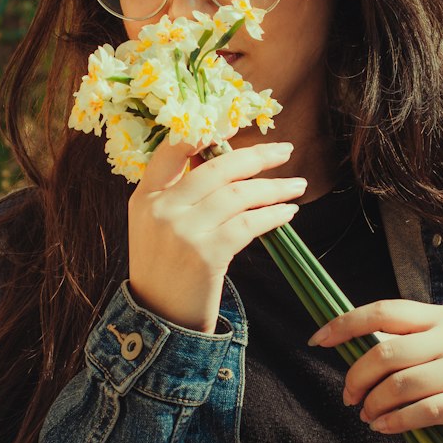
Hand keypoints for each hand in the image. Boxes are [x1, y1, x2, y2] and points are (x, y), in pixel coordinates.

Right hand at [127, 136, 305, 333]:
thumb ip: (179, 193)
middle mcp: (161, 208)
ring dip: (274, 188)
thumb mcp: (156, 224)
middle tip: (284, 151)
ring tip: (297, 185)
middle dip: (256, 157)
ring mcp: (183, 230)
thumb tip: (225, 161)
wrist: (160, 318)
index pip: (172, 150)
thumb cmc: (166, 268)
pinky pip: (248, 224)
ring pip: (237, 195)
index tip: (235, 124)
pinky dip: (272, 215)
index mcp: (145, 195)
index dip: (204, 132)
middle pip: (216, 168)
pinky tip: (287, 213)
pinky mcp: (206, 254)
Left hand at [308, 300, 442, 442]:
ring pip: (400, 385)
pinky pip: (423, 412)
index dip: (345, 324)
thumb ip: (406, 343)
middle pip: (386, 353)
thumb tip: (353, 354)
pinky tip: (384, 427)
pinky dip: (396, 422)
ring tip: (367, 416)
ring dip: (374, 405)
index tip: (317, 340)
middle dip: (356, 378)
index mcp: (438, 316)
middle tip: (348, 398)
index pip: (383, 311)